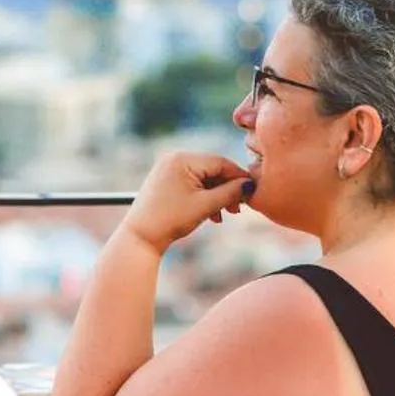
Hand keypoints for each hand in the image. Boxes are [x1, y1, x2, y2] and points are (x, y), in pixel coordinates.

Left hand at [122, 150, 254, 255]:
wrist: (141, 237)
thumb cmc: (171, 219)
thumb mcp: (206, 205)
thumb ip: (231, 192)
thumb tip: (250, 184)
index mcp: (183, 159)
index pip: (221, 162)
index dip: (239, 177)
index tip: (253, 192)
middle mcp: (174, 158)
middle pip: (213, 170)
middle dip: (227, 190)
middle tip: (238, 209)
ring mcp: (168, 169)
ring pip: (204, 179)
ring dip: (217, 196)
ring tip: (224, 215)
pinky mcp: (166, 180)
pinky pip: (193, 184)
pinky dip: (204, 197)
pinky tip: (211, 215)